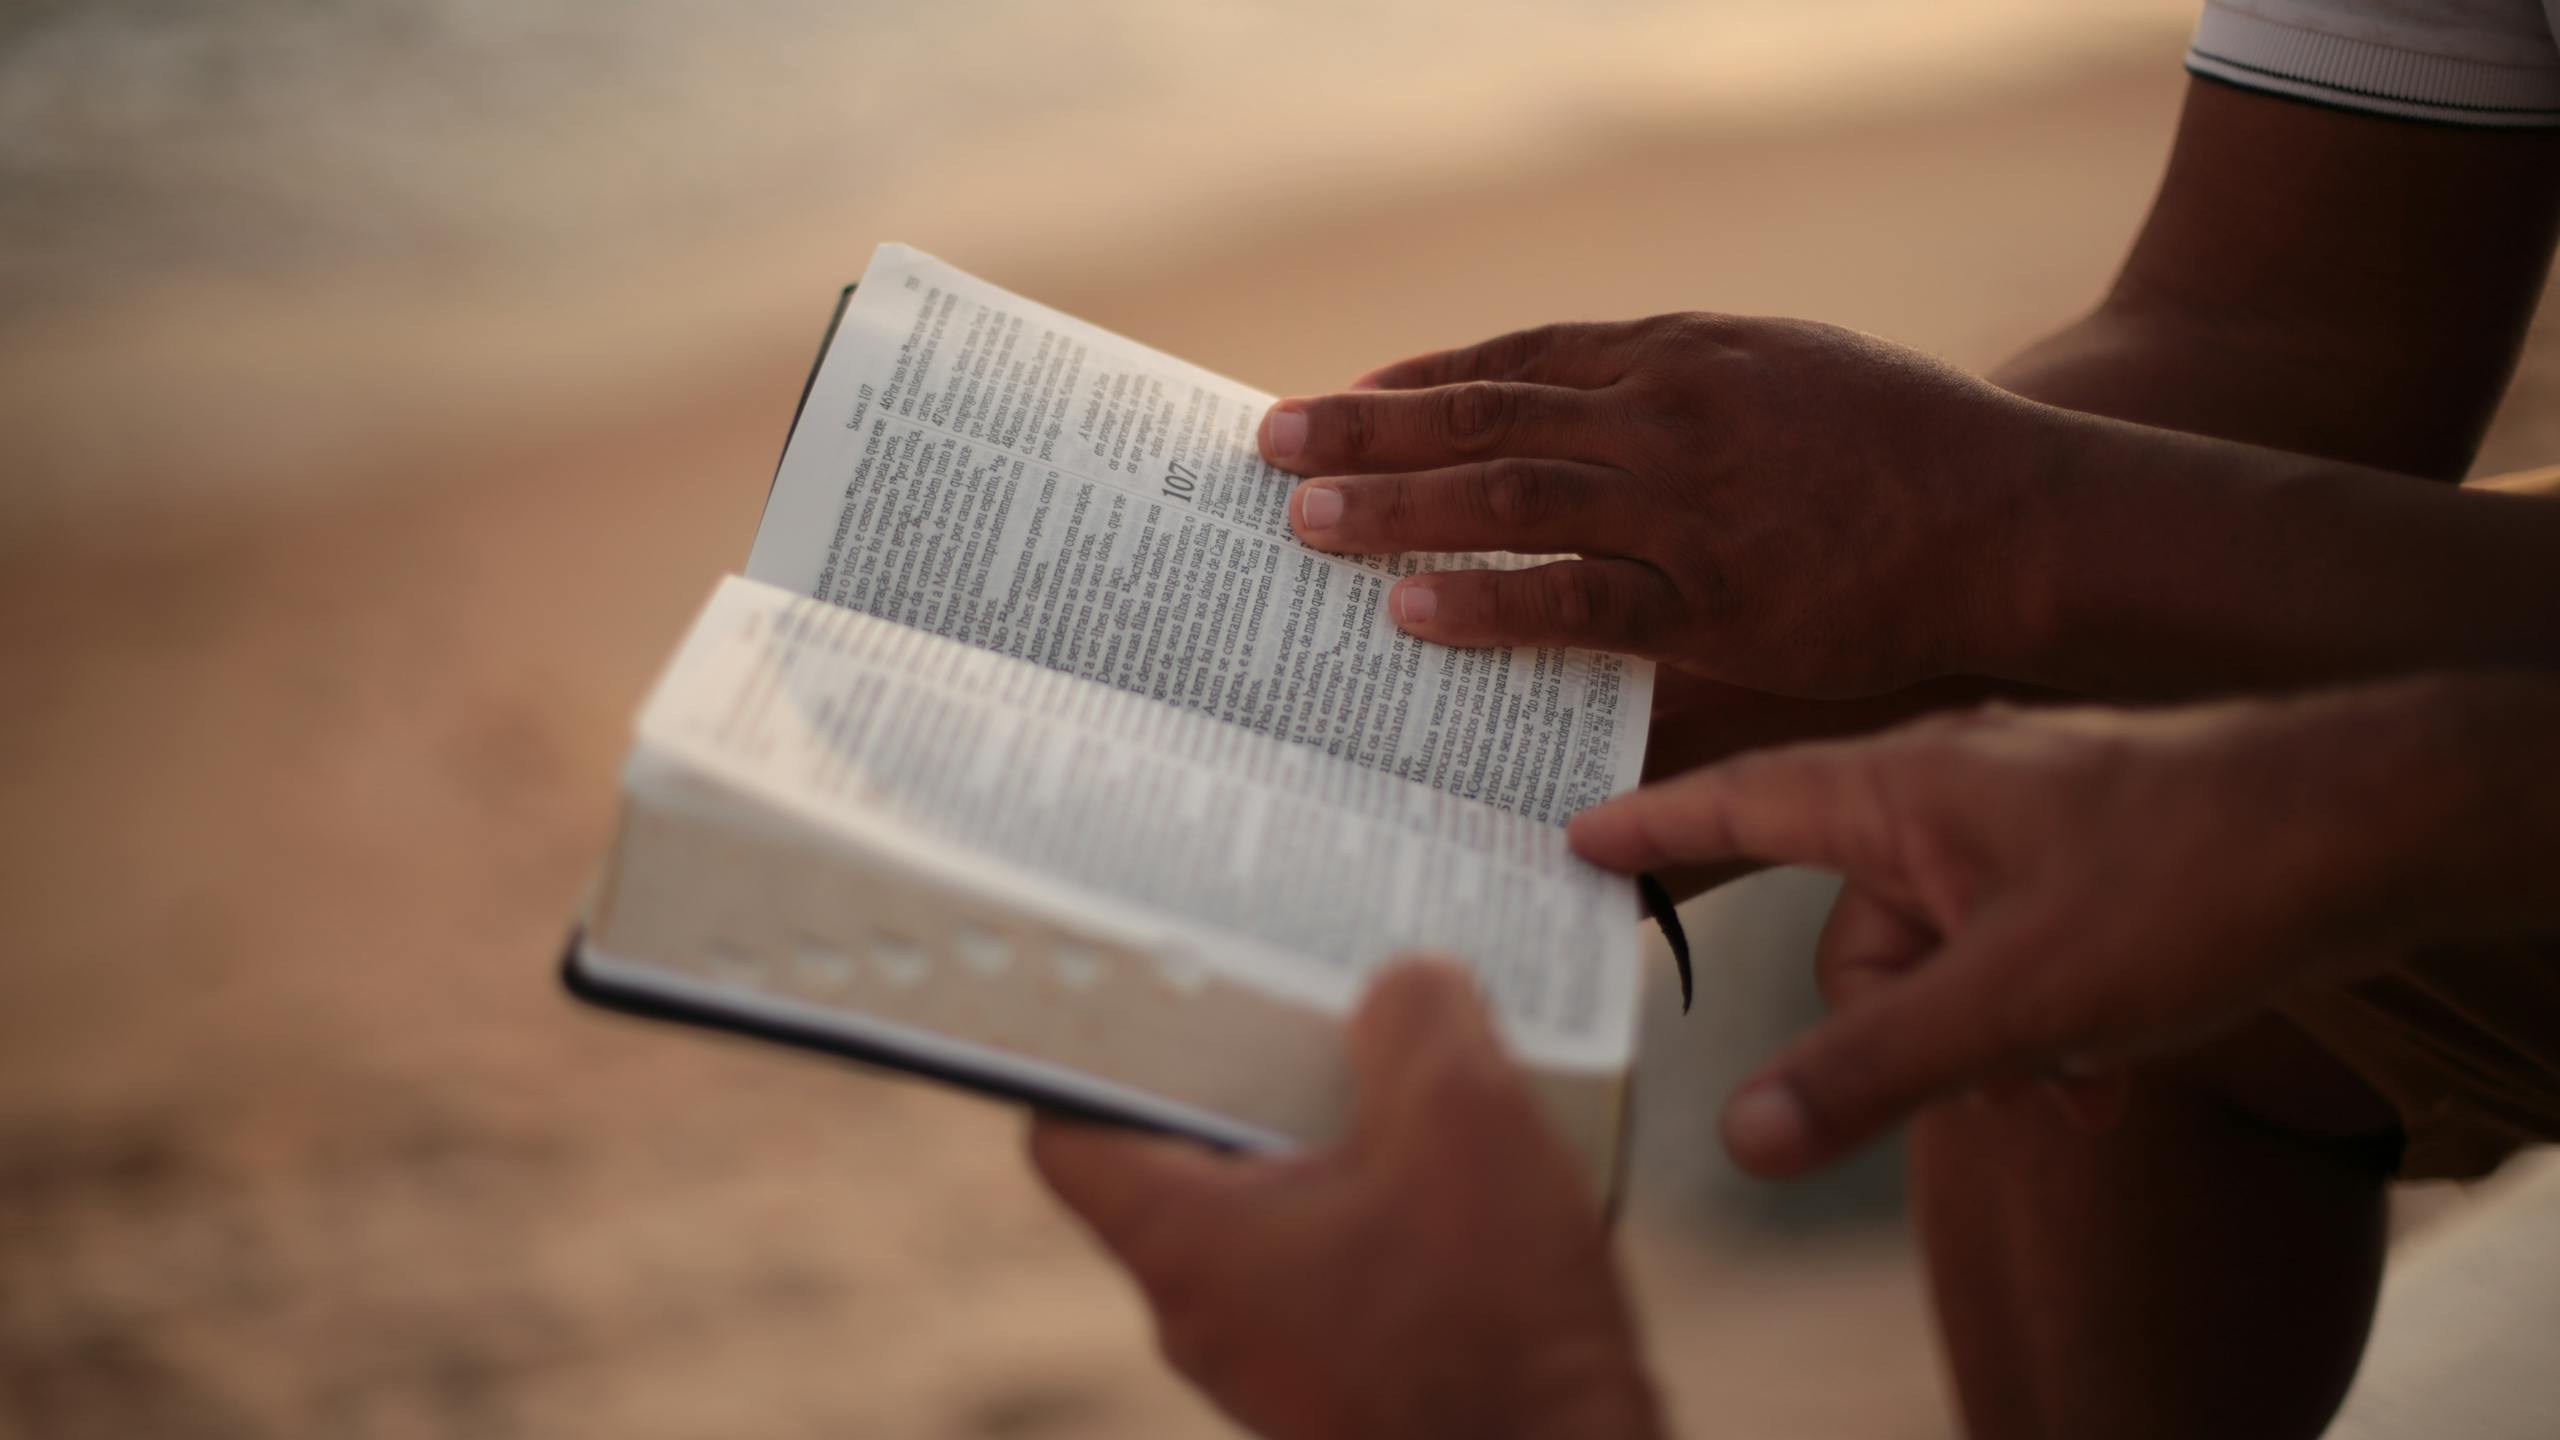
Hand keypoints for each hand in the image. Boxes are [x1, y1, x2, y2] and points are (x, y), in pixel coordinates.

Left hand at [1029, 960, 1664, 1439]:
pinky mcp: (1343, 1384)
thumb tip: (1398, 986)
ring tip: (1406, 1073)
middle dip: (1248, 1069)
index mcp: (1187, 1243)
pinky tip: (1458, 1171)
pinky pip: (1330, 1265)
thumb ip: (1416, 1016)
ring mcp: (1272, 1359)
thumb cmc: (1495, 1332)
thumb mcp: (1465, 1121)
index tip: (1150, 986)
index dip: (1093, 1046)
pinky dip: (1374, 1206)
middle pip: (1180, 1157)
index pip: (1066, 1132)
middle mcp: (1203, 1312)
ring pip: (1268, 1212)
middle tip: (1310, 997)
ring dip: (1327, 1138)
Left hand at [1260, 314, 2062, 695]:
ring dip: (1397, 504)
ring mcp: (1687, 502)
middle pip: (1486, 411)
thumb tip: (1577, 423)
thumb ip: (1675, 390)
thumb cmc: (1900, 446)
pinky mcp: (1718, 595)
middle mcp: (1666, 413)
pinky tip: (1410, 607)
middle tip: (1271, 447)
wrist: (2015, 509)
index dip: (1420, 380)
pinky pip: (1578, 599)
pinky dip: (1489, 600)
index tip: (1340, 397)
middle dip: (1368, 431)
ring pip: (1510, 494)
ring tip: (1301, 518)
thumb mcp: (1780, 369)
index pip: (1517, 356)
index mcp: (1677, 355)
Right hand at [1570, 676, 2553, 1177]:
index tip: (1573, 835)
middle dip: (1901, 1026)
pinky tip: (2104, 1068)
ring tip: (2074, 1076)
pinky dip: (2037, 1015)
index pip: (1739, 799)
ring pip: (1940, 952)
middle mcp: (1947, 789)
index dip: (1654, 826)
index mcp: (1900, 786)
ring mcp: (2019, 821)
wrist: (2372, 823)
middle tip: (1983, 1077)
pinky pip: (2010, 948)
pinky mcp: (2081, 855)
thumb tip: (1744, 1138)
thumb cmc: (2187, 878)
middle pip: (1853, 930)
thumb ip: (1872, 1069)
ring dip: (1984, 1035)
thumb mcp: (2015, 997)